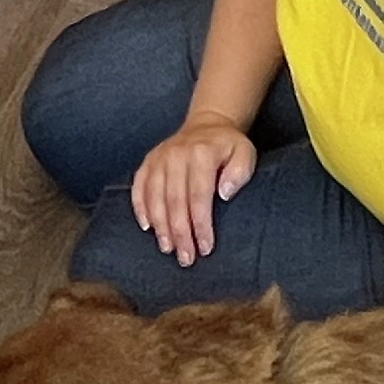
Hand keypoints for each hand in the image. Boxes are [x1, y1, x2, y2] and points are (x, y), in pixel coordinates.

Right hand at [129, 112, 256, 265]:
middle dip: (180, 232)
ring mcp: (159, 157)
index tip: (206, 247)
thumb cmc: (228, 146)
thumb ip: (240, 172)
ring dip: (161, 226)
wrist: (207, 125)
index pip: (198, 195)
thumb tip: (224, 194)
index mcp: (201, 153)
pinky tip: (147, 227)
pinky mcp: (148, 161)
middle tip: (186, 258)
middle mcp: (176, 154)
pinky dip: (140, 208)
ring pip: (155, 196)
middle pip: (175, 200)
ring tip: (168, 248)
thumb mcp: (245, 153)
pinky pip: (139, 186)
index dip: (200, 224)